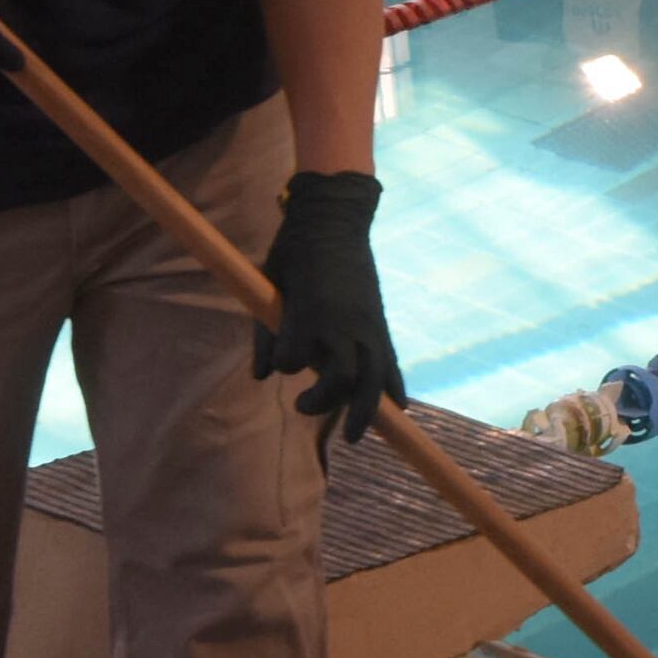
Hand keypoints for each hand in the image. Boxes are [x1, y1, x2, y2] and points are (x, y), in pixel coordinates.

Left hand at [255, 169, 403, 435]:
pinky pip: (391, 363)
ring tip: (355, 435)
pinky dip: (395, 388)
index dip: (283, 362)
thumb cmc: (294, 252)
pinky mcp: (379, 323)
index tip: (277, 360)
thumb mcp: (268, 286)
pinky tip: (397, 408)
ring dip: (365, 411)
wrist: (334, 221)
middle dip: (323, 402)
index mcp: (309, 311)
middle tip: (303, 407)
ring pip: (373, 380)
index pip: (292, 359)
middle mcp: (342, 322)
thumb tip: (260, 375)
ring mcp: (366, 324)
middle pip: (341, 380)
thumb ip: (264, 332)